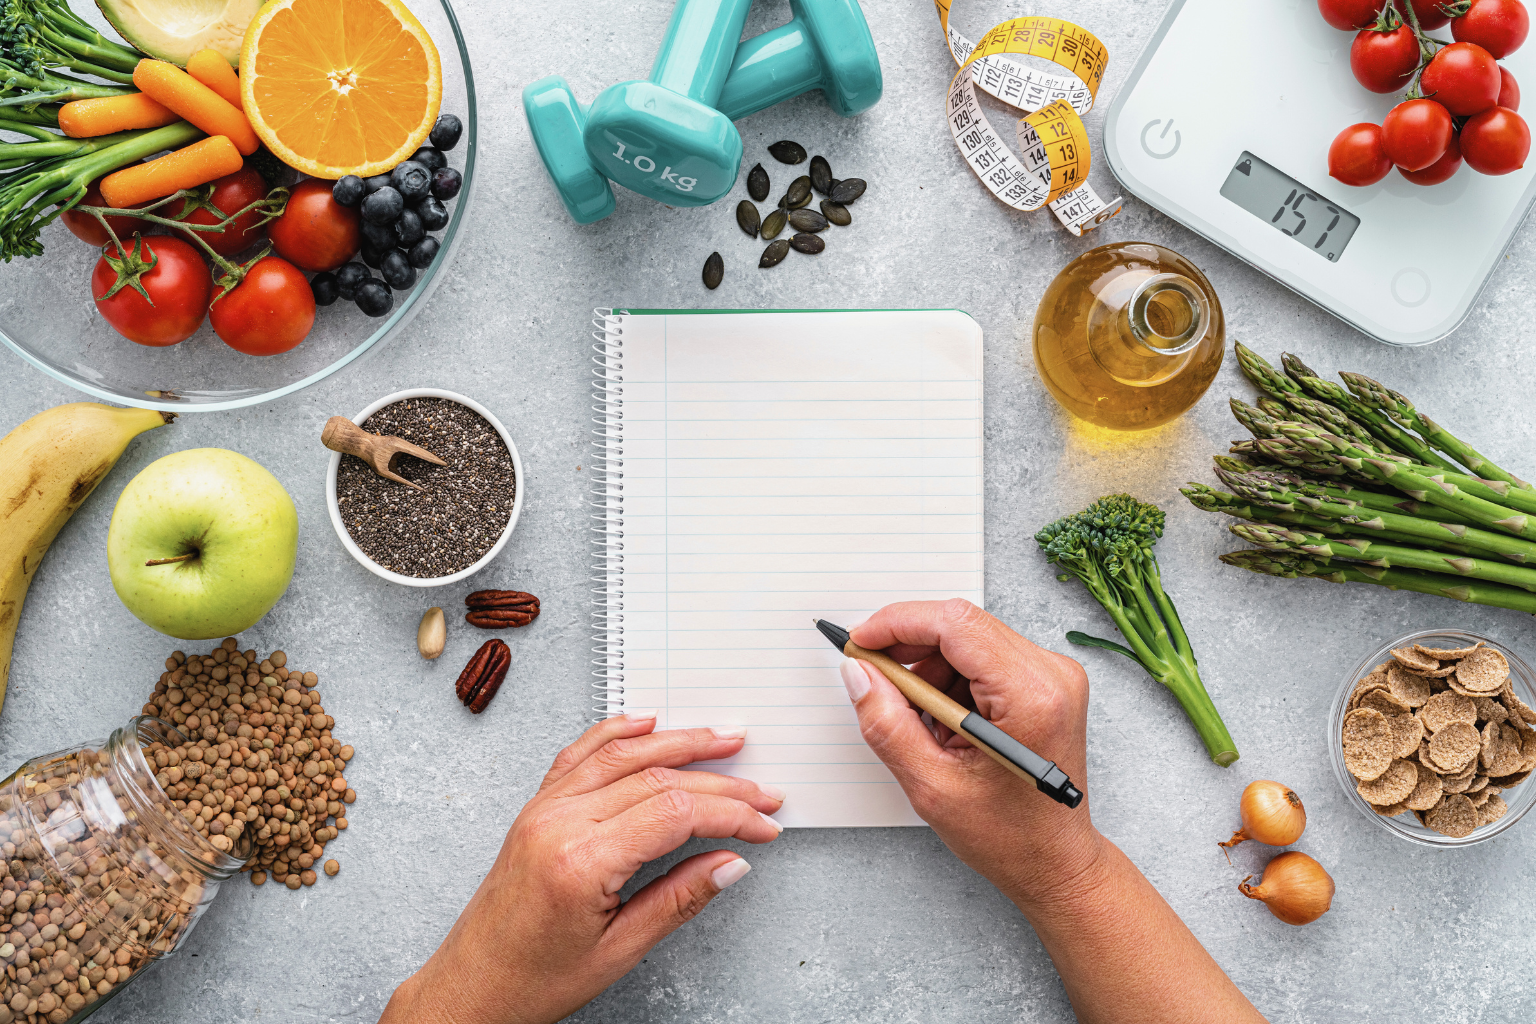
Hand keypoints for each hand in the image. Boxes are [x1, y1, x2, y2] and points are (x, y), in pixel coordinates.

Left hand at [380, 713, 784, 1023]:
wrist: (471, 988)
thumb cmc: (533, 980)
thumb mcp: (619, 951)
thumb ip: (680, 899)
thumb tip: (731, 864)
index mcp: (581, 860)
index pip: (675, 813)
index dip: (730, 813)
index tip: (763, 824)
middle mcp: (559, 822)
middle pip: (657, 779)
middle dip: (719, 782)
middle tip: (762, 791)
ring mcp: (543, 809)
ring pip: (622, 754)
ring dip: (678, 742)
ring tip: (721, 740)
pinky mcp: (535, 808)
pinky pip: (580, 755)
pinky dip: (616, 732)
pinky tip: (646, 724)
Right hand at [844, 599, 1103, 909]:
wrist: (1055, 861)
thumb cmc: (1009, 836)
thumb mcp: (932, 786)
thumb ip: (888, 723)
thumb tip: (858, 673)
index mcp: (1031, 696)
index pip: (955, 625)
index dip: (898, 623)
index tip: (860, 642)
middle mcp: (1051, 674)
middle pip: (961, 625)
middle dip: (909, 647)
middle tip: (874, 680)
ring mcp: (1053, 674)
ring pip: (968, 638)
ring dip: (929, 668)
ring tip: (920, 723)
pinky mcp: (1046, 681)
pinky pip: (983, 655)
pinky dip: (950, 678)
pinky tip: (943, 722)